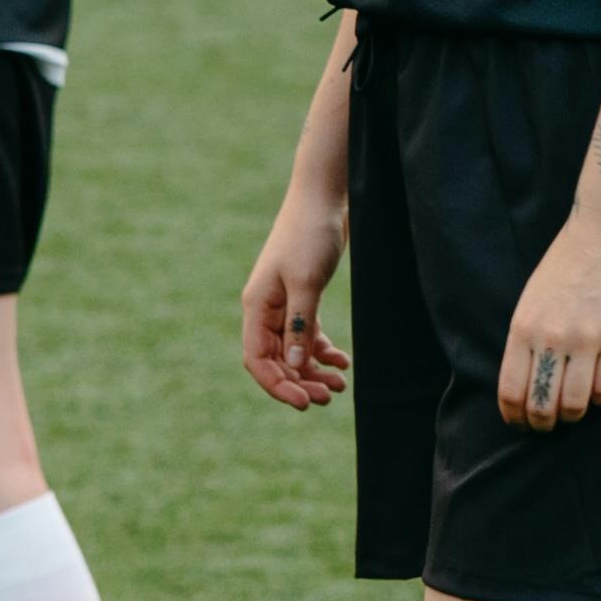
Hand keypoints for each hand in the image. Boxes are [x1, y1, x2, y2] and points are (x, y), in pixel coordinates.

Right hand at [242, 189, 352, 407]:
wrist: (324, 198)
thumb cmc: (310, 235)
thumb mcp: (307, 282)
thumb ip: (300, 324)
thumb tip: (293, 365)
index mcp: (257, 306)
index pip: (258, 359)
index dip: (277, 385)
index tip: (305, 402)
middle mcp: (266, 310)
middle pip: (276, 360)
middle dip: (300, 382)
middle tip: (329, 397)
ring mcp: (284, 306)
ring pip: (294, 352)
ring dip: (313, 371)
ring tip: (340, 386)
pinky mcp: (303, 298)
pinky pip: (308, 336)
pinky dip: (323, 352)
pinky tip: (343, 362)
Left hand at [496, 207, 600, 432]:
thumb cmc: (569, 261)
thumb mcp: (533, 297)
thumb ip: (528, 335)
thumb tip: (527, 376)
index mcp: (523, 327)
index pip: (511, 390)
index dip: (514, 416)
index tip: (520, 423)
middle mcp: (551, 338)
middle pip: (541, 404)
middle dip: (542, 423)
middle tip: (548, 425)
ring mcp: (586, 340)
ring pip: (575, 404)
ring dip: (573, 415)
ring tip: (574, 411)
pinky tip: (599, 392)